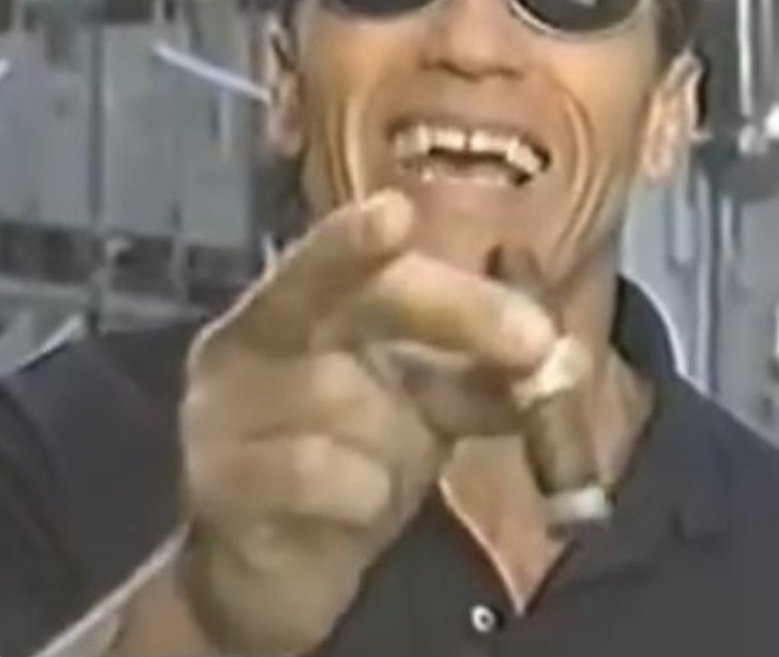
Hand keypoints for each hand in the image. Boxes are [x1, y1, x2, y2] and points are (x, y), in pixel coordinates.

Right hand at [178, 191, 555, 654]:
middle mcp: (246, 343)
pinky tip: (350, 508)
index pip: (332, 262)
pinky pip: (320, 476)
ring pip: (344, 404)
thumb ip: (482, 376)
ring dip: (396, 444)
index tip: (399, 212)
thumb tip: (560, 356)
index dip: (356, 239)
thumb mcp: (425, 407)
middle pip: (332, 301)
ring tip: (380, 473)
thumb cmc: (351, 459)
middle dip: (445, 309)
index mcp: (294, 306)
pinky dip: (361, 494)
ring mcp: (220, 415)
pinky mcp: (219, 489)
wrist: (271, 566)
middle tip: (535, 339)